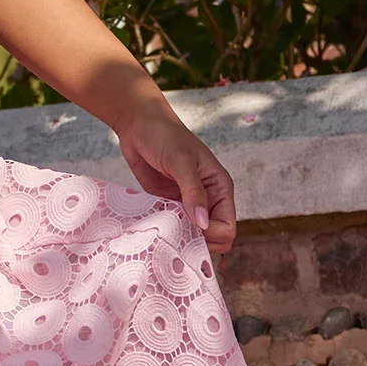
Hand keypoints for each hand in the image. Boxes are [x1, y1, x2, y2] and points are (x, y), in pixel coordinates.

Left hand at [113, 99, 236, 257]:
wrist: (139, 124)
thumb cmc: (165, 136)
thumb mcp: (181, 162)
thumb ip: (193, 193)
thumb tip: (203, 224)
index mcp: (220, 188)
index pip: (227, 227)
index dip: (211, 235)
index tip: (189, 227)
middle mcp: (207, 199)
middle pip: (213, 238)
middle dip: (196, 241)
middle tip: (174, 231)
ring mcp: (186, 204)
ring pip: (191, 236)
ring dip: (179, 238)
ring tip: (162, 230)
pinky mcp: (167, 204)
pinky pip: (172, 227)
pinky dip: (165, 231)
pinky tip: (153, 227)